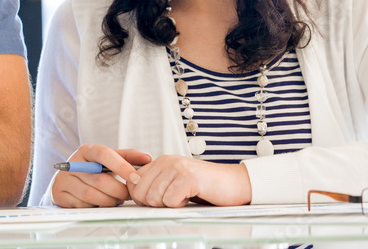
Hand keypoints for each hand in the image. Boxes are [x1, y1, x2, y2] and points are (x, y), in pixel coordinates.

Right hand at [50, 143, 151, 207]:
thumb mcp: (109, 159)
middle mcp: (73, 163)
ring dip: (109, 201)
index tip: (136, 177)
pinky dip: (95, 206)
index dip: (121, 166)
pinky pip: (83, 205)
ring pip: (92, 195)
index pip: (104, 154)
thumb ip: (128, 157)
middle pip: (100, 180)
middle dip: (118, 191)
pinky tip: (100, 203)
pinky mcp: (60, 194)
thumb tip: (147, 158)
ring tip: (115, 199)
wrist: (67, 178)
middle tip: (126, 195)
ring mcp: (64, 179)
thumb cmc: (93, 168)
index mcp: (87, 150)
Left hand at [127, 155, 251, 207]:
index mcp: (162, 162)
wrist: (235, 183)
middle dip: (154, 203)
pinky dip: (179, 205)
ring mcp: (178, 168)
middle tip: (173, 200)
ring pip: (153, 198)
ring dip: (169, 204)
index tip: (157, 199)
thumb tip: (134, 195)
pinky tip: (190, 197)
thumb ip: (157, 184)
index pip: (132, 181)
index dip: (141, 197)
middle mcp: (167, 161)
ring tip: (184, 196)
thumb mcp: (176, 182)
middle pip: (139, 192)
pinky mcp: (188, 178)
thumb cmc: (207, 186)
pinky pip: (170, 201)